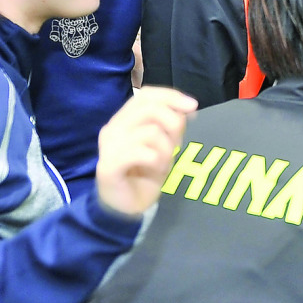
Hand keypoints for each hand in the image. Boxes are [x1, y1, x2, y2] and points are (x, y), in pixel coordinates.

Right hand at [95, 87, 197, 216]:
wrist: (125, 208)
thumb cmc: (144, 174)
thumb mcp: (164, 144)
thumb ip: (170, 123)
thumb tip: (189, 106)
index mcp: (124, 119)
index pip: (147, 94)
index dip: (172, 96)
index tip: (194, 107)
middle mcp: (113, 128)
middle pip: (150, 108)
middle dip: (174, 124)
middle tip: (177, 145)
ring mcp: (109, 146)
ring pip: (150, 132)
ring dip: (167, 149)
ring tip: (164, 163)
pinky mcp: (109, 165)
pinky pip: (141, 152)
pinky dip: (156, 160)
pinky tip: (156, 169)